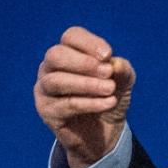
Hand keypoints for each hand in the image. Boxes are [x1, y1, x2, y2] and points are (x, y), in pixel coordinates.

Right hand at [34, 26, 135, 167]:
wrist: (105, 131)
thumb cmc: (110, 96)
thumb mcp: (123, 80)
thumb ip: (122, 69)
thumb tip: (115, 64)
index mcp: (69, 52)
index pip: (71, 36)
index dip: (89, 43)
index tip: (108, 55)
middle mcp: (51, 68)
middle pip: (56, 55)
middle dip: (83, 62)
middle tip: (107, 72)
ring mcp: (45, 89)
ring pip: (56, 80)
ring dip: (86, 84)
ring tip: (110, 89)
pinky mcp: (46, 111)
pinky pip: (65, 104)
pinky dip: (90, 103)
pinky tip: (109, 103)